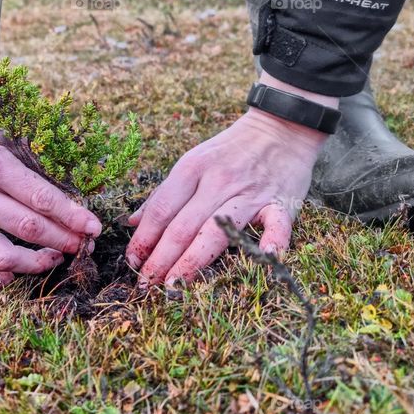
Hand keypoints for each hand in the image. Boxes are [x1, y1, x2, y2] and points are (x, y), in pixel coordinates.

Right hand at [0, 94, 101, 286]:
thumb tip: (74, 212)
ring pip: (1, 256)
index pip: (41, 199)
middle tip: (82, 245)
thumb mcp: (8, 148)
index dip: (72, 217)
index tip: (93, 227)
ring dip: (35, 264)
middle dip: (63, 240)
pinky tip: (9, 276)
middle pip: (27, 228)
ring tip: (53, 257)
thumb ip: (34, 178)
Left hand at [125, 73, 337, 286]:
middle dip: (160, 259)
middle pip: (182, 227)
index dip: (143, 240)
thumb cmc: (230, 151)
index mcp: (191, 168)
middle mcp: (217, 181)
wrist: (280, 127)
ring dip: (192, 262)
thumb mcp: (192, 162)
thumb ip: (164, 194)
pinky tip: (265, 258)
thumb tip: (133, 223)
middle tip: (145, 284)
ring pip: (216, 232)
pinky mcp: (280, 201)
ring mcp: (249, 192)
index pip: (160, 210)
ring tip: (173, 286)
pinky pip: (277, 224)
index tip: (132, 263)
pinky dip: (273, 241)